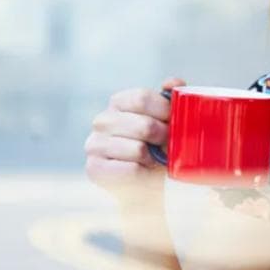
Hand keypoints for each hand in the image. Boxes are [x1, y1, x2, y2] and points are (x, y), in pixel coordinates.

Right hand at [84, 77, 184, 204]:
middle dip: (164, 138)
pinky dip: (145, 175)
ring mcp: (94, 144)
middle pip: (144, 125)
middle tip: (170, 145)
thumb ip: (171, 99)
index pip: (142, 98)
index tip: (176, 122)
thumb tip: (173, 83)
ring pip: (138, 150)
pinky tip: (145, 173)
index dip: (165, 111)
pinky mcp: (94, 169)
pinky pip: (131, 170)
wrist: (145, 187)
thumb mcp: (166, 121)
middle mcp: (102, 120)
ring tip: (156, 161)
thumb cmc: (158, 148)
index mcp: (119, 102)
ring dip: (154, 159)